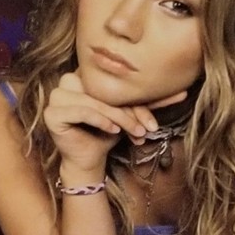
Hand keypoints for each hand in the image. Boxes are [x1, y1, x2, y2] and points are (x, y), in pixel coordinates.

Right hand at [44, 72, 185, 175]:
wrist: (90, 160)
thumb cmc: (109, 134)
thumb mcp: (132, 114)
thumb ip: (150, 101)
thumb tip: (183, 91)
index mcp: (86, 75)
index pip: (114, 83)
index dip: (136, 100)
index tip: (154, 121)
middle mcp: (69, 80)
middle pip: (105, 91)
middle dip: (130, 111)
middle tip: (147, 129)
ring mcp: (57, 96)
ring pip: (95, 101)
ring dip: (118, 117)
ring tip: (134, 132)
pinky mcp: (51, 113)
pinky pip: (80, 110)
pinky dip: (99, 120)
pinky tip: (113, 130)